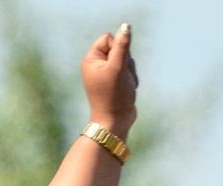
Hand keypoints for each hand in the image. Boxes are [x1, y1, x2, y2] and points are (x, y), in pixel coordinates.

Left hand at [81, 23, 137, 137]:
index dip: (117, 48)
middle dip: (125, 62)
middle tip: (120, 78)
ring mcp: (106, 73)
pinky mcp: (116, 81)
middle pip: (120, 49)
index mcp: (91, 59)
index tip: (116, 65)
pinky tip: (127, 90)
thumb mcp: (119, 67)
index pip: (108, 38)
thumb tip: (126, 26)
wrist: (115, 121)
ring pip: (127, 61)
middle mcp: (97, 65)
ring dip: (130, 72)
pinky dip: (131, 80)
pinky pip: (129, 71)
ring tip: (124, 86)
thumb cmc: (114, 95)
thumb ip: (123, 46)